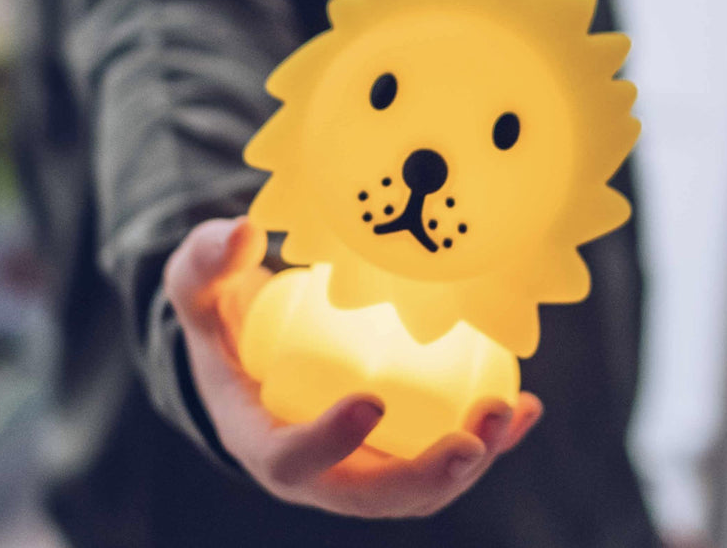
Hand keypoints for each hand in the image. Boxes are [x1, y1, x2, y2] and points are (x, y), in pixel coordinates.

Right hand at [164, 216, 543, 517]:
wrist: (250, 340)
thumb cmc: (224, 309)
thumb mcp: (201, 284)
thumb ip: (207, 260)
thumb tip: (243, 233)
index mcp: (259, 438)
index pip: (290, 460)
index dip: (329, 442)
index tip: (371, 400)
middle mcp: (314, 470)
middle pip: (369, 494)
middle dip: (424, 476)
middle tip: (472, 438)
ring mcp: (360, 463)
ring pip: (416, 486)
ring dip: (468, 461)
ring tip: (507, 414)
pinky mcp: (396, 447)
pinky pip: (444, 452)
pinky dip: (489, 439)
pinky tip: (526, 408)